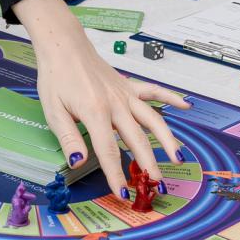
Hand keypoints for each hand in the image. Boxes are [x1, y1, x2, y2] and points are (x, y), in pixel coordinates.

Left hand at [17, 0, 187, 195]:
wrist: (63, 46)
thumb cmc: (55, 77)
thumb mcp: (53, 110)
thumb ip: (69, 137)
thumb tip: (78, 162)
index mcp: (95, 112)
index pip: (109, 151)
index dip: (116, 174)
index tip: (124, 193)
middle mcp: (115, 103)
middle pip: (136, 138)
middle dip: (148, 164)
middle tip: (157, 185)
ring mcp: (125, 93)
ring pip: (152, 118)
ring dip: (166, 139)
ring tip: (177, 157)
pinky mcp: (128, 85)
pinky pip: (153, 92)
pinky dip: (170, 97)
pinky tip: (185, 105)